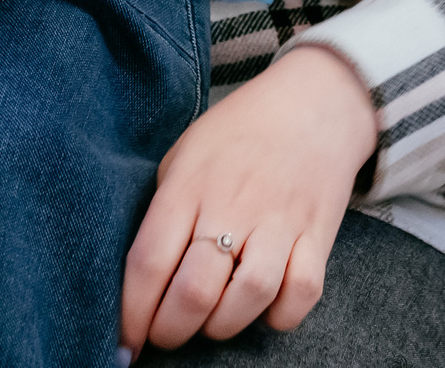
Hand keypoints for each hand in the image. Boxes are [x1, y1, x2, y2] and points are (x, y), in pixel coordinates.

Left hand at [121, 45, 378, 354]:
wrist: (313, 102)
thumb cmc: (238, 132)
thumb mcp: (185, 154)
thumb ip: (164, 209)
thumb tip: (141, 278)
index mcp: (189, 185)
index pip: (148, 262)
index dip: (131, 314)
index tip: (126, 341)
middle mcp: (232, 204)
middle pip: (195, 291)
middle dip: (171, 331)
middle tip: (167, 334)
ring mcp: (279, 220)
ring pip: (249, 296)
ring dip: (223, 325)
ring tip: (212, 320)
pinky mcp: (318, 233)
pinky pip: (302, 292)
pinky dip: (280, 314)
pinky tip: (263, 307)